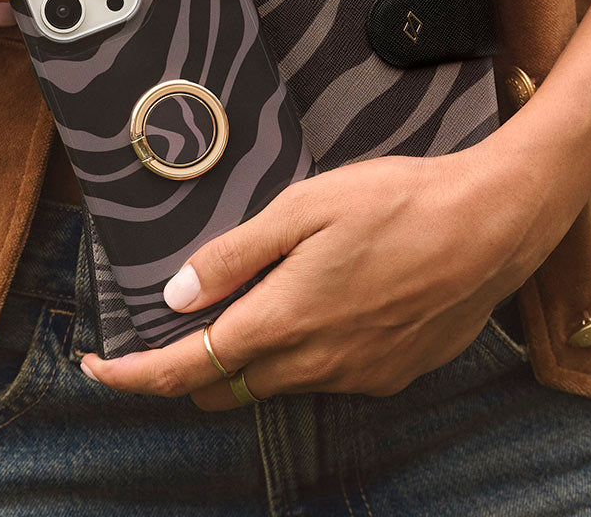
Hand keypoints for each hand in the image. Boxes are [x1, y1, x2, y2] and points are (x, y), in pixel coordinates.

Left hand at [80, 143, 564, 408]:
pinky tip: (324, 302)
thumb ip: (237, 255)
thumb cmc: (398, 203)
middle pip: (225, 387)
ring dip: (249, 357)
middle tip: (178, 323)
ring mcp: (356, 376)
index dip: (134, 376)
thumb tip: (177, 296)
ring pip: (275, 383)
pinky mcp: (390, 375)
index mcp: (282, 320)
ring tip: (260, 296)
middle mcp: (315, 364)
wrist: (491, 225)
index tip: (99, 370)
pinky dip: (302, 352)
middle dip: (188, 367)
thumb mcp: (304, 208)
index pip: (185, 369)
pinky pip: (324, 375)